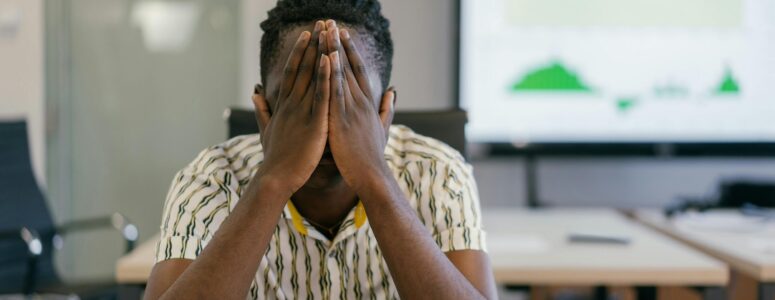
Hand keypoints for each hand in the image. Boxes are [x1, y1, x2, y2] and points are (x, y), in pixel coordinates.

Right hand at [252, 21, 330, 195]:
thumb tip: (256, 91)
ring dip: (320, 52)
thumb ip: (263, 109)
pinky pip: (320, 96)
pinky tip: (330, 59)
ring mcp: (302, 111)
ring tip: (327, 31)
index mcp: (285, 105)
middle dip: (312, 44)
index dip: (300, 51)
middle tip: (321, 22)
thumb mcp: (267, 129)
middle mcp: (293, 103)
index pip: (293, 71)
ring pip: (312, 75)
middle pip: (303, 67)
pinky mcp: (314, 123)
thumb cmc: (275, 157)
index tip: (308, 34)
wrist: (276, 178)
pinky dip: (325, 77)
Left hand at [322, 21, 395, 191]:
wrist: (371, 177)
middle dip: (339, 43)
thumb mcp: (382, 130)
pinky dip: (332, 72)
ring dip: (333, 50)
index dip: (350, 52)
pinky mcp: (342, 118)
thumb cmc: (373, 158)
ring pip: (341, 73)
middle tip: (331, 22)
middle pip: (348, 66)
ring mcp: (352, 109)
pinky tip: (327, 56)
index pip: (358, 72)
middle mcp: (361, 102)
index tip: (343, 35)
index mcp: (367, 104)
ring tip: (326, 30)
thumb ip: (387, 109)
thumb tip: (393, 92)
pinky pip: (335, 91)